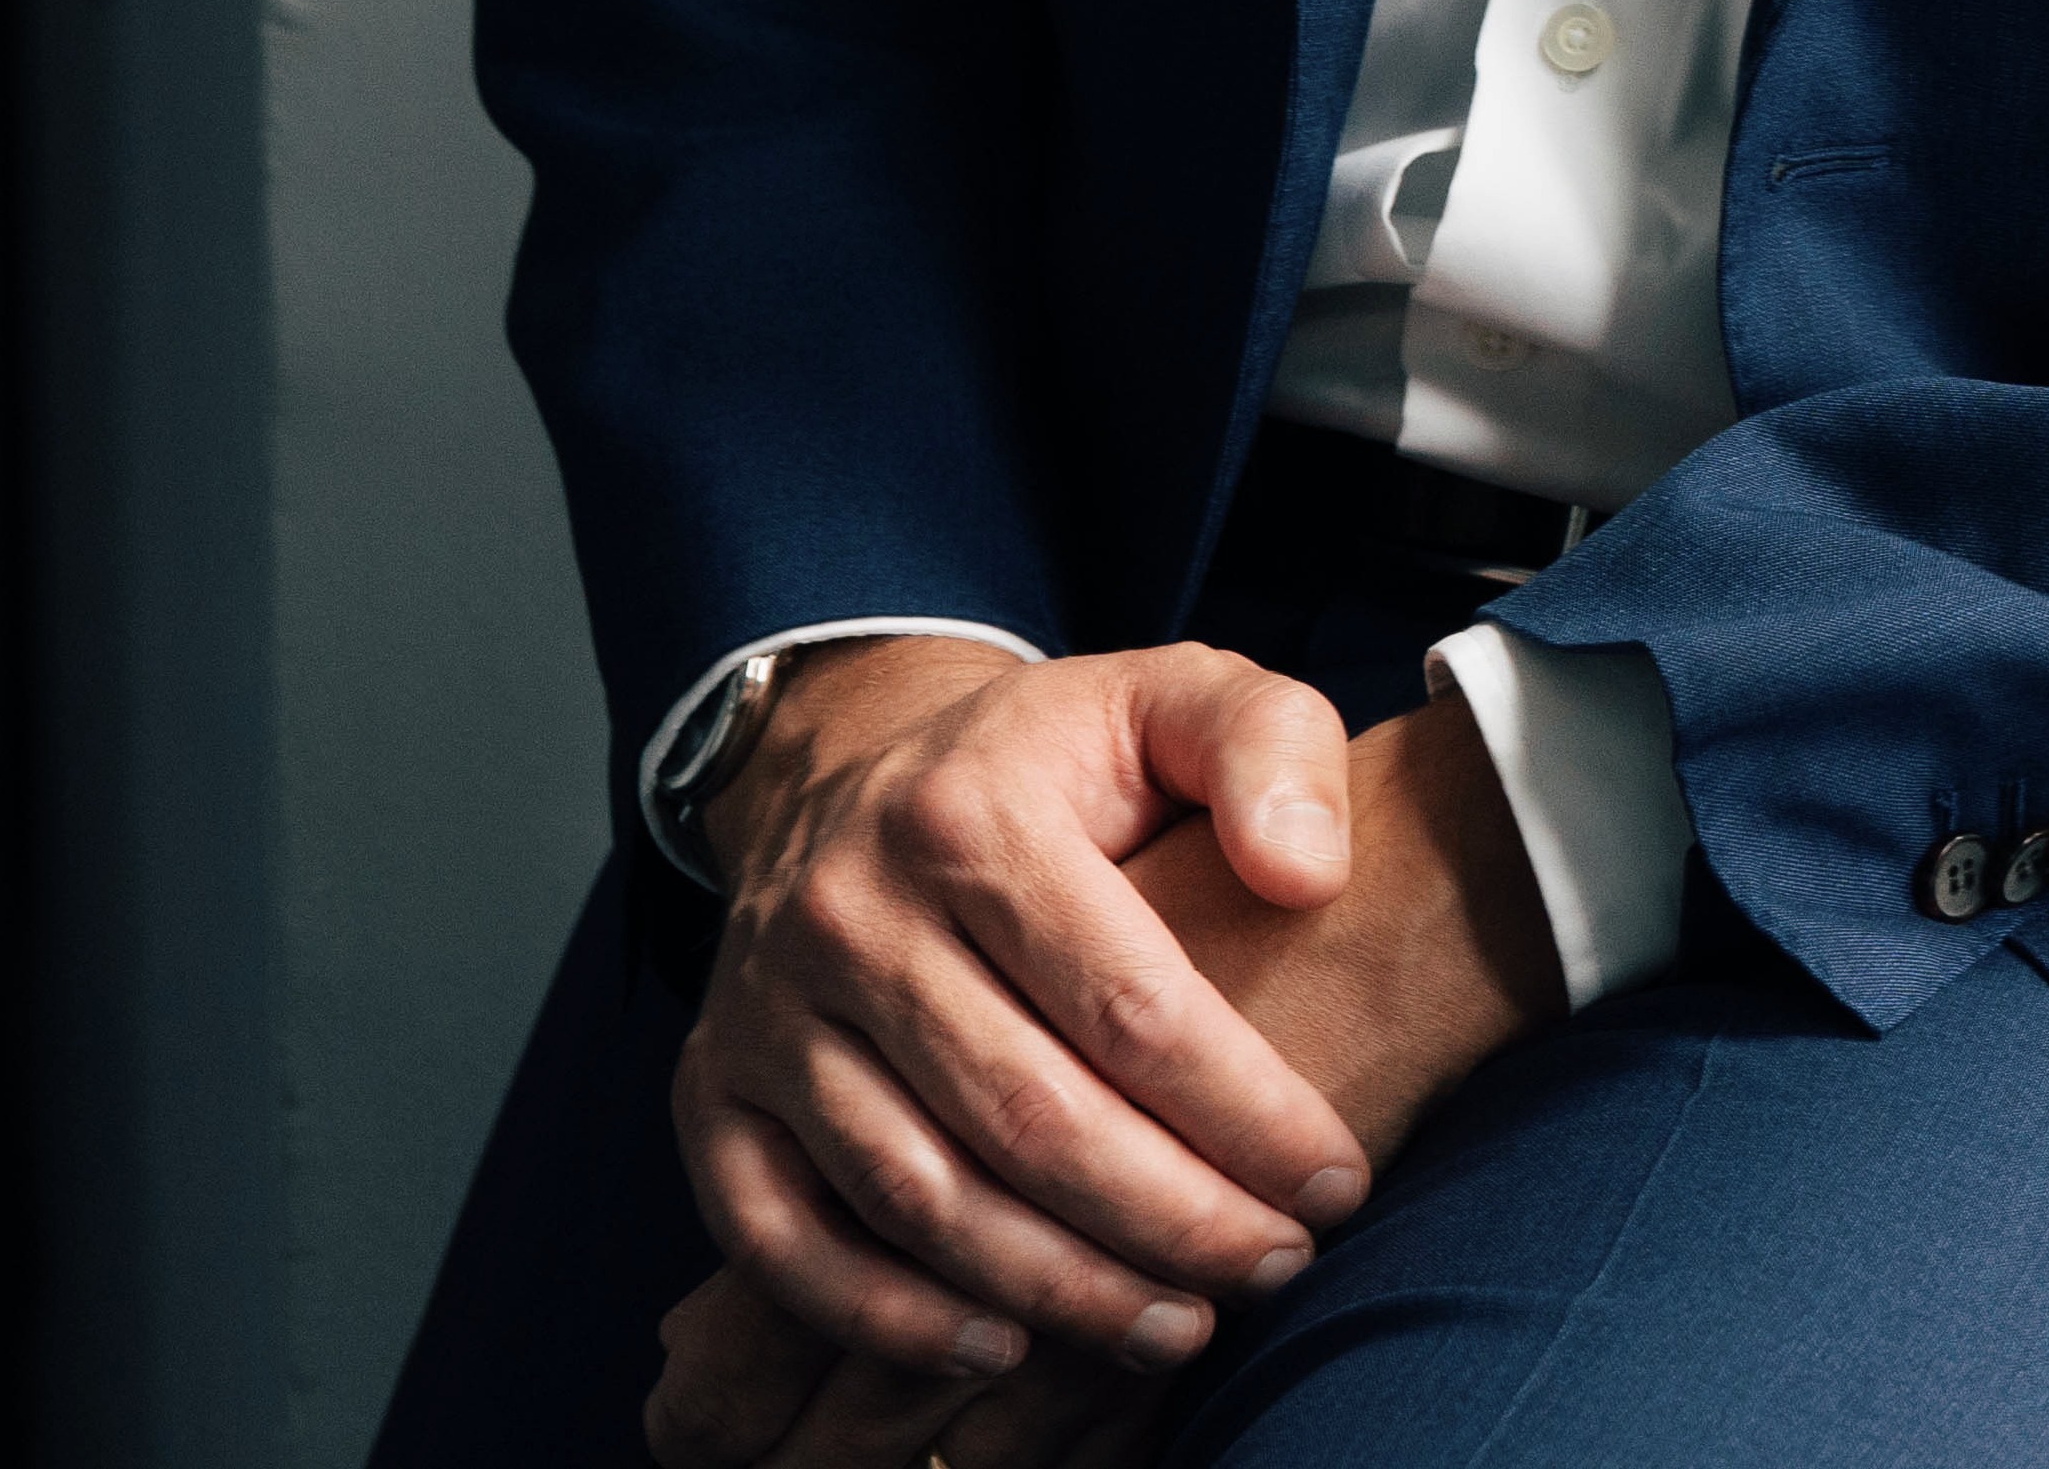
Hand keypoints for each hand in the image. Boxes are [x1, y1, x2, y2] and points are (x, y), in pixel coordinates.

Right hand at [650, 696, 1570, 1468]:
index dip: (1246, 1112)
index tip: (1336, 1177)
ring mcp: (766, 1014)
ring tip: (1181, 1324)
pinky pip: (782, 1241)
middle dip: (1173, 1221)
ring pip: (919, 1195)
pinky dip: (885, 1318)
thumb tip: (1304, 872)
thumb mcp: (1173, 699)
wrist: (853, 768)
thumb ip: (1269, 747)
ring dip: (1060, 1290)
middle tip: (1277, 1266)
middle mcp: (846, 913)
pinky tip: (1002, 1349)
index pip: (1128, 1003)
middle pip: (1027, 1116)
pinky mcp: (712, 1097)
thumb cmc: (1052, 764)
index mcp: (969, 812)